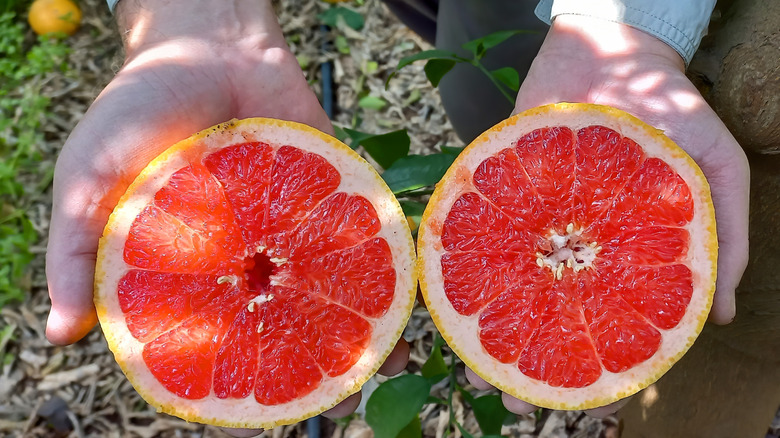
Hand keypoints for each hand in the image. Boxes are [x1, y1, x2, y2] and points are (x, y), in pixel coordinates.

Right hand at [45, 0, 407, 432]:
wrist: (202, 44)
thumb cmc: (137, 112)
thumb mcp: (88, 179)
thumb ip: (77, 251)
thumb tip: (59, 335)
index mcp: (194, 263)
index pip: (216, 329)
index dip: (238, 369)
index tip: (266, 407)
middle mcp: (249, 252)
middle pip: (284, 315)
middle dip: (315, 354)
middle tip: (346, 394)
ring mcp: (293, 222)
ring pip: (330, 281)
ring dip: (365, 317)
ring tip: (392, 358)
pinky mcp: (330, 185)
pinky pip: (360, 227)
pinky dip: (384, 256)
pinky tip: (409, 290)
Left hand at [468, 14, 749, 416]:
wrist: (613, 48)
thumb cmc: (671, 109)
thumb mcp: (716, 170)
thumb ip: (726, 237)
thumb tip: (726, 315)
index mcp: (619, 250)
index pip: (604, 317)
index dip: (590, 360)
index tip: (570, 400)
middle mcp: (572, 242)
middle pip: (548, 309)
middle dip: (528, 354)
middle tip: (508, 399)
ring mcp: (533, 216)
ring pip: (505, 280)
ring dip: (484, 323)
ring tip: (467, 366)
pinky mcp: (501, 185)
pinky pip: (477, 227)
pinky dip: (460, 258)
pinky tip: (444, 293)